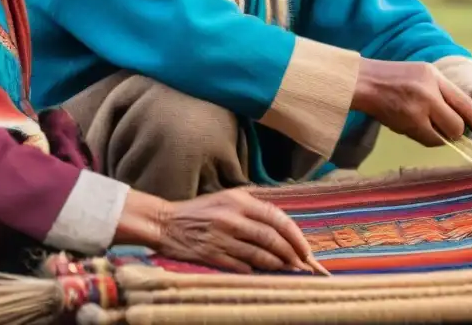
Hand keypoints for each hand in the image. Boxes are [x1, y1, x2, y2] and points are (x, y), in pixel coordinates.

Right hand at [158, 188, 314, 273]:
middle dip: (291, 253)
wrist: (165, 223)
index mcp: (240, 200)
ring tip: (289, 270)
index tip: (306, 248)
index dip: (295, 235)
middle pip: (271, 238)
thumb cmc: (201, 210)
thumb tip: (283, 226)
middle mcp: (232, 218)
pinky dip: (255, 271)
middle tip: (303, 264)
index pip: (277, 218)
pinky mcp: (211, 255)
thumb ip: (254, 208)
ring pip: (259, 255)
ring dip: (277, 264)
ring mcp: (222, 238)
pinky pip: (240, 267)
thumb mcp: (228, 197)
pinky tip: (264, 274)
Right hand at [352, 58, 471, 145]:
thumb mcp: (426, 72)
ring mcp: (414, 114)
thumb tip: (467, 117)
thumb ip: (446, 91)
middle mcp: (426, 97)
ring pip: (440, 138)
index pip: (464, 104)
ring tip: (433, 122)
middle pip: (456, 127)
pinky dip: (428, 136)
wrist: (365, 83)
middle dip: (458, 131)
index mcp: (433, 79)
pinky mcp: (404, 128)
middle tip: (455, 127)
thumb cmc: (398, 75)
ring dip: (442, 135)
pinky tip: (420, 124)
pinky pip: (425, 139)